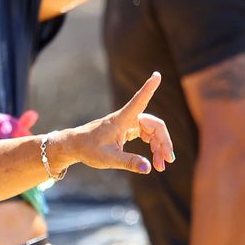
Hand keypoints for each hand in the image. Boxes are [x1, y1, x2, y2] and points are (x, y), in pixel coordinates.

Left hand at [51, 71, 173, 175]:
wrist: (76, 146)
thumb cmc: (89, 149)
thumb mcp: (109, 159)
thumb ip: (129, 162)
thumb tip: (148, 169)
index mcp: (121, 119)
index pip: (138, 101)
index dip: (148, 88)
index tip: (157, 75)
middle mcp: (127, 118)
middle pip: (155, 125)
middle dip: (164, 142)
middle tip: (168, 161)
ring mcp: (129, 123)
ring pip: (153, 131)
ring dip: (160, 147)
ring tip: (162, 166)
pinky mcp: (128, 129)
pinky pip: (147, 135)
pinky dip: (153, 146)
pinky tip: (155, 160)